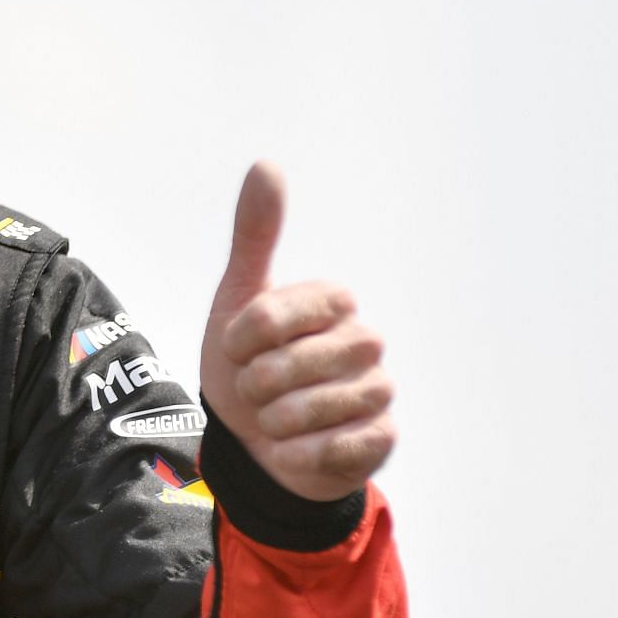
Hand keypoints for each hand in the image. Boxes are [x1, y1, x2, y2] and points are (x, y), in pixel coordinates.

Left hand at [199, 162, 396, 501]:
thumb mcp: (239, 297)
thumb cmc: (248, 363)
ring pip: (314, 411)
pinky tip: (292, 449)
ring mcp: (378, 391)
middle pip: (294, 366)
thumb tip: (267, 163)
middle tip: (257, 388)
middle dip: (257, 385)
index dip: (240, 339)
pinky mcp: (382, 439)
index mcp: (333, 301)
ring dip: (274, 422)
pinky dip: (298, 455)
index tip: (235, 348)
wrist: (255, 442)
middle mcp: (365, 340)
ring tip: (274, 418)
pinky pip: (335, 450)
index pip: (272, 316)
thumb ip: (256, 233)